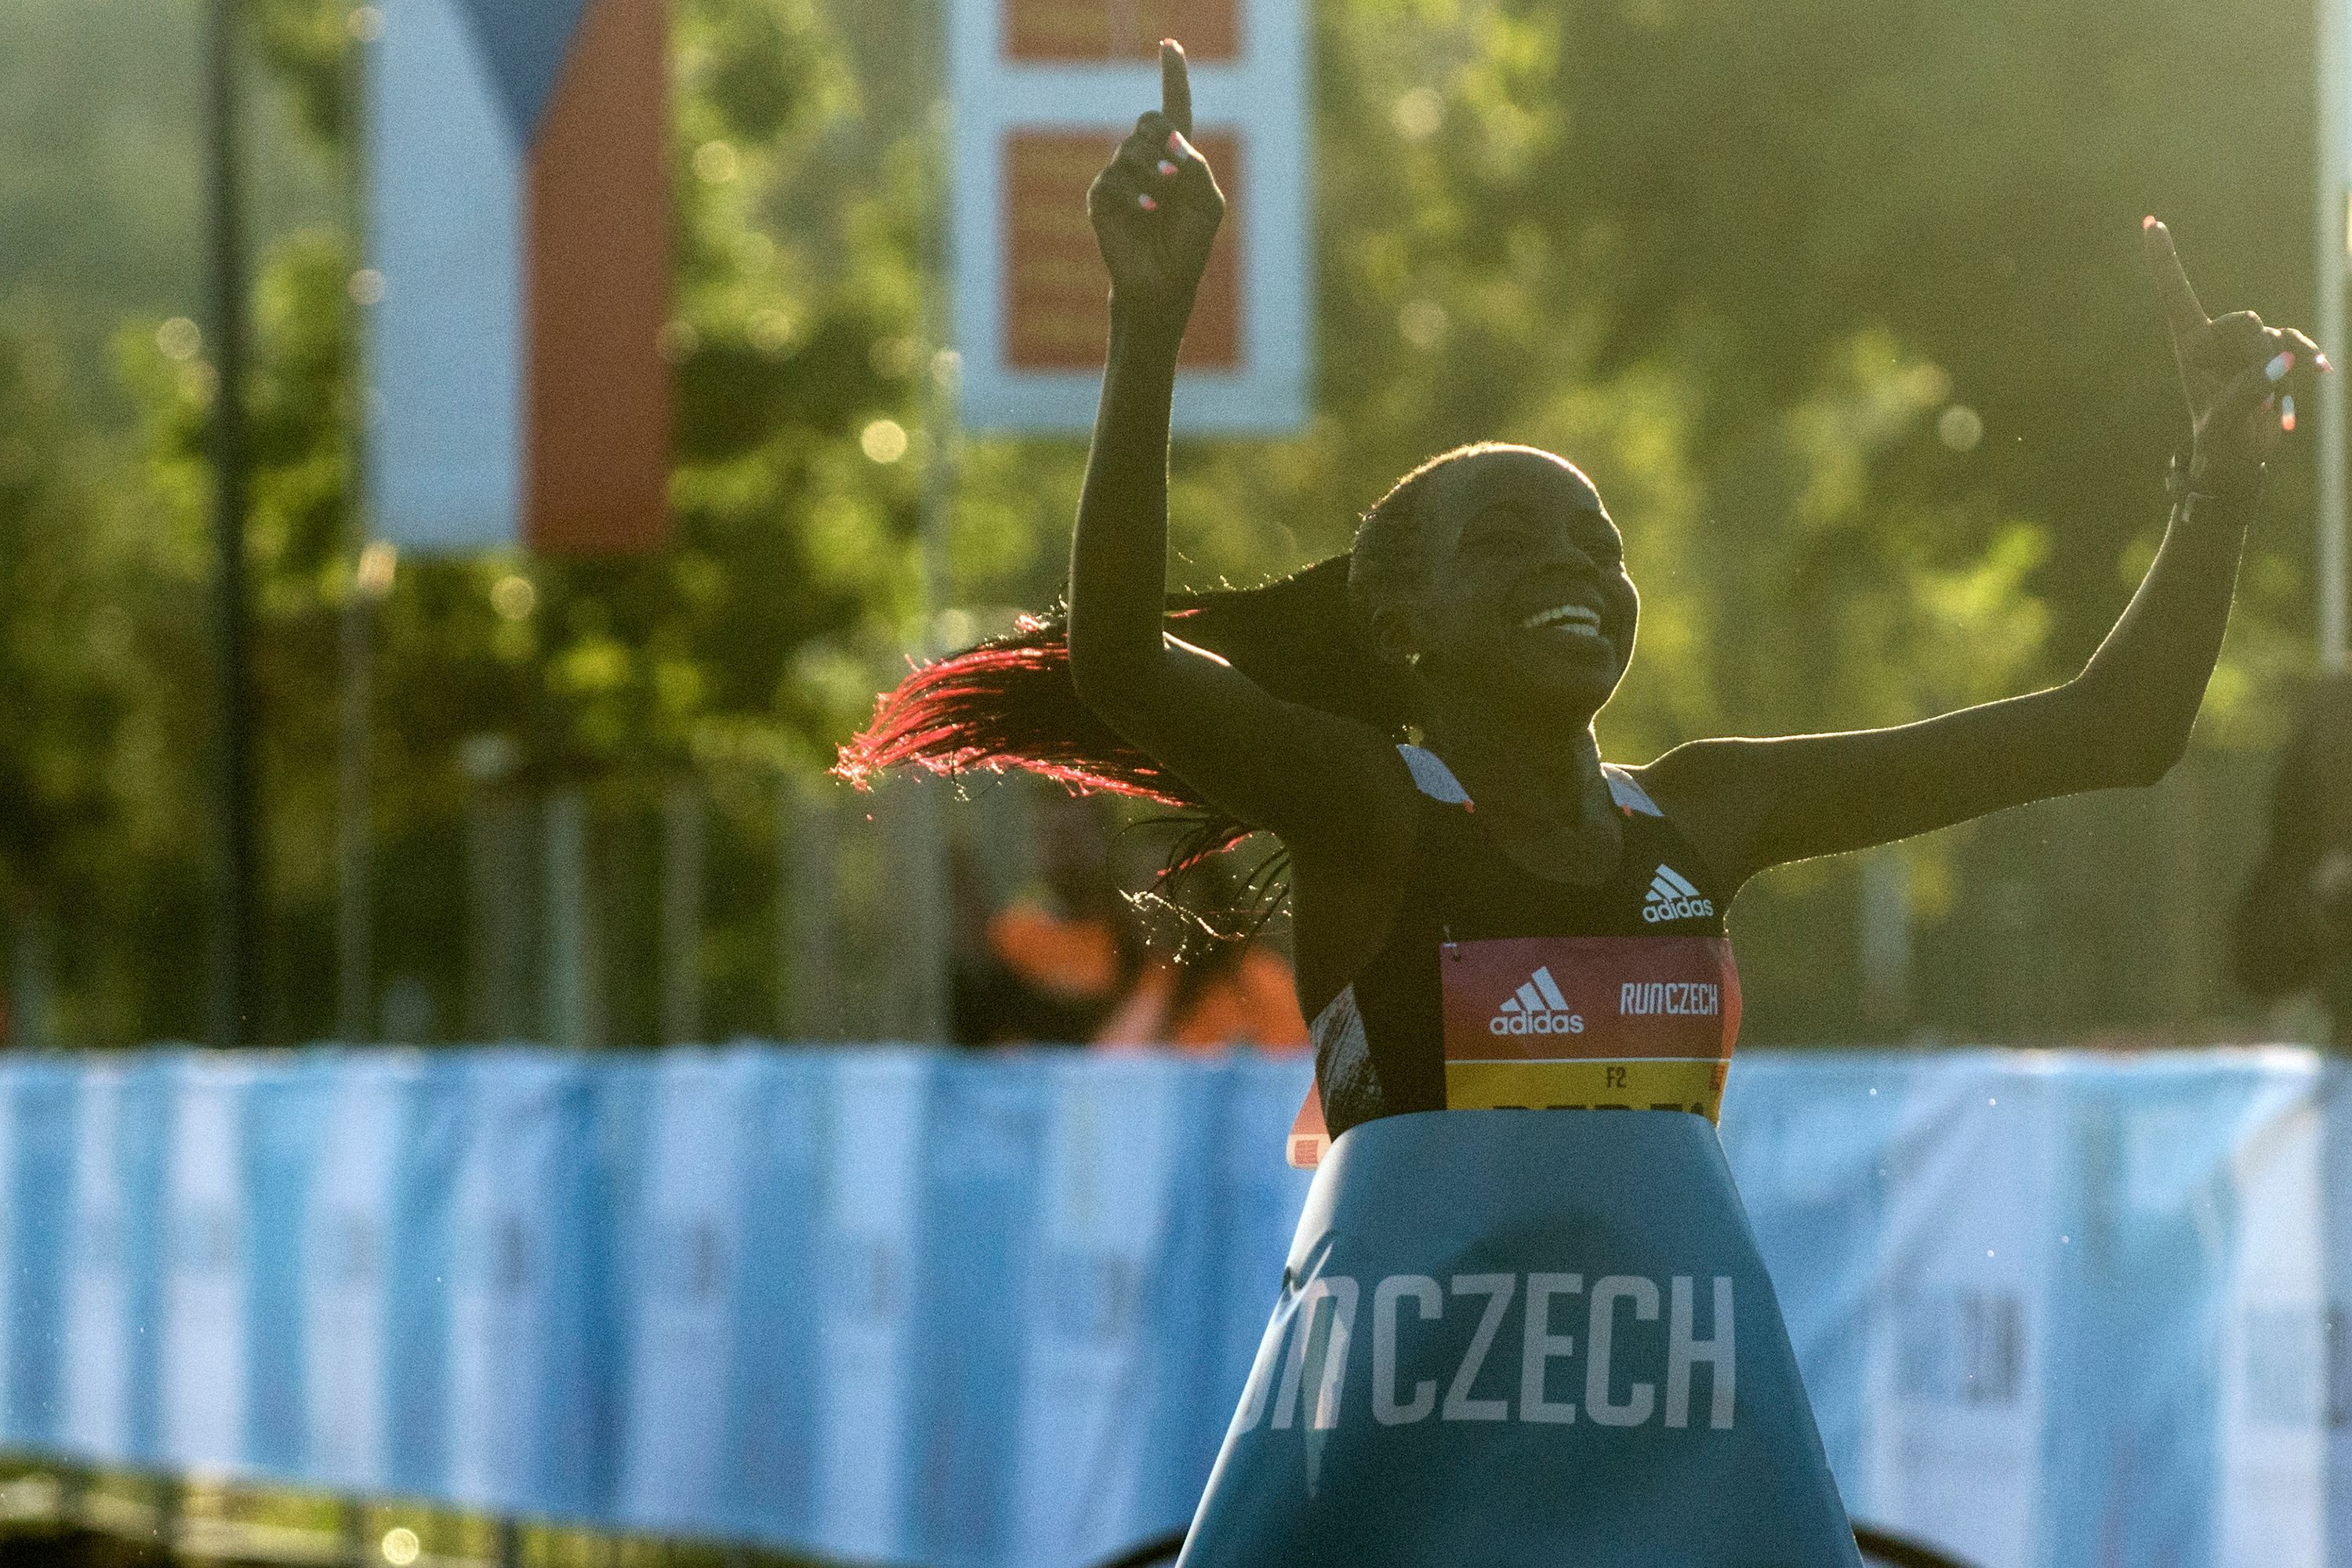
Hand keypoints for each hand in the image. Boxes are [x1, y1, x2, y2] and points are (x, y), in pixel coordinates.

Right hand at [1087, 41, 1224, 337]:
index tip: (1169, 45)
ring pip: (1130, 150)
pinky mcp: (1102, 199)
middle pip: (1148, 121)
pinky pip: (1113, 180)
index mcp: (1176, 155)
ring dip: (1152, 172)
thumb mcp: (1208, 203)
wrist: (1165, 284)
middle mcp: (1145, 160)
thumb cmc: (1189, 244)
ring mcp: (1121, 177)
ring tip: (1162, 201)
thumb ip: (1198, 168)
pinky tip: (1148, 210)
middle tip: (1176, 171)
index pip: (1173, 107)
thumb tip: (1172, 141)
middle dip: (1163, 139)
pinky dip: (1133, 193)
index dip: (1172, 76)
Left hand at [2144, 216, 2323, 502]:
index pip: (2175, 295)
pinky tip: (2322, 376)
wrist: (2239, 464)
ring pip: (2275, 333)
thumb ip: (2252, 390)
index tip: (2149, 222)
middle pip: (2248, 321)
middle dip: (2259, 355)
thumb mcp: (2228, 424)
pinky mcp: (2272, 355)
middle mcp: (2216, 339)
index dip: (2164, 260)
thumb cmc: (2220, 447)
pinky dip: (2306, 362)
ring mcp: (2246, 346)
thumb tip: (2284, 361)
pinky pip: (2295, 344)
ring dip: (2281, 368)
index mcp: (2190, 346)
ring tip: (2275, 408)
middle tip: (2258, 395)